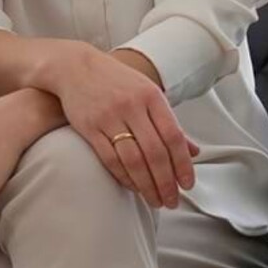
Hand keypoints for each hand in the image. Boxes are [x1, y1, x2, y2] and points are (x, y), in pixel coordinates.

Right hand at [45, 43, 196, 208]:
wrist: (74, 67)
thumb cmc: (115, 80)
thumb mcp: (147, 92)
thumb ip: (169, 122)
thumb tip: (192, 151)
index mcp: (151, 96)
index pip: (174, 136)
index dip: (183, 164)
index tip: (187, 184)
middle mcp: (132, 106)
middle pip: (155, 152)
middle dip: (167, 182)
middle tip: (172, 200)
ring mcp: (110, 117)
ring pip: (134, 160)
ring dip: (147, 185)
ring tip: (155, 200)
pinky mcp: (90, 127)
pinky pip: (110, 159)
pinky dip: (123, 177)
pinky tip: (132, 186)